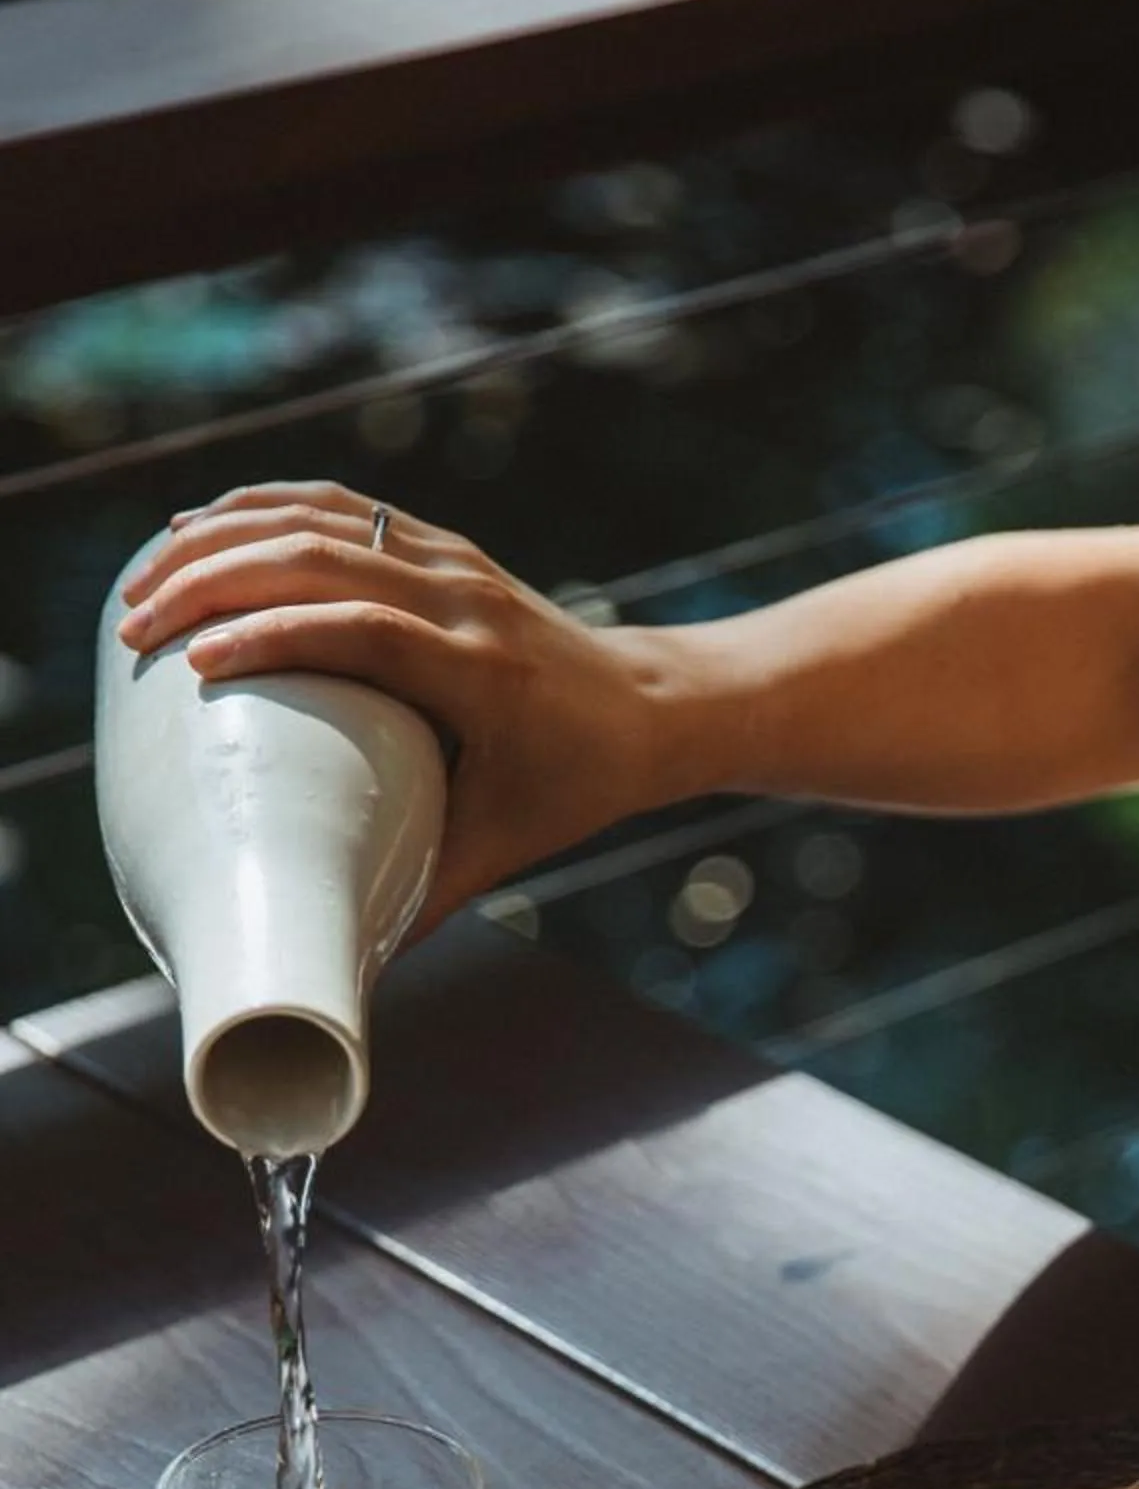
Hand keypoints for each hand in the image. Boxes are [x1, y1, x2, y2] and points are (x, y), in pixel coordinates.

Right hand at [117, 484, 692, 931]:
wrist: (650, 708)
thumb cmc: (574, 789)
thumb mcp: (502, 850)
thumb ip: (421, 905)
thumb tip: (341, 979)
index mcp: (483, 674)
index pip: (366, 631)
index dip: (275, 637)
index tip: (193, 667)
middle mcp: (465, 602)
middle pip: (323, 559)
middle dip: (216, 582)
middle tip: (137, 631)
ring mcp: (453, 562)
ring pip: (323, 520)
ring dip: (223, 537)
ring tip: (145, 581)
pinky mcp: (439, 546)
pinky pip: (340, 509)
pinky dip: (263, 508)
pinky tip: (201, 530)